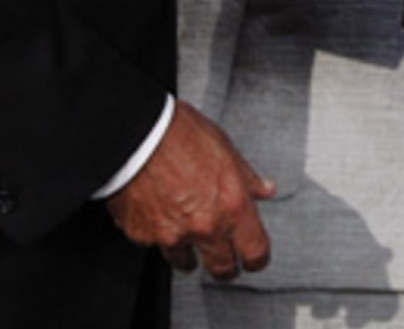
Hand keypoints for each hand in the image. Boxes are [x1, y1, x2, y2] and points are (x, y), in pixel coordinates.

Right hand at [106, 101, 273, 279]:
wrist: (138, 135)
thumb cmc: (182, 135)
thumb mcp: (227, 151)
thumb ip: (247, 179)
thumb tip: (264, 190)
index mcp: (232, 205)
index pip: (255, 251)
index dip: (257, 259)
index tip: (255, 260)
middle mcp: (205, 226)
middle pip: (222, 268)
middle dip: (225, 267)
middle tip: (224, 261)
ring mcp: (172, 235)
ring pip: (185, 262)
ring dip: (189, 254)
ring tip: (189, 237)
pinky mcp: (142, 235)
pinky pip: (154, 243)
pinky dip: (158, 234)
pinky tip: (158, 215)